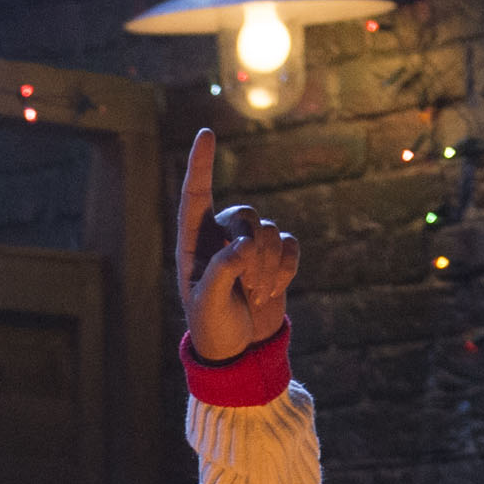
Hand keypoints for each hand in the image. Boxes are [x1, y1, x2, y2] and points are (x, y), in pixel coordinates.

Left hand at [174, 127, 298, 363]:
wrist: (240, 350)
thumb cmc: (213, 328)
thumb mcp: (207, 305)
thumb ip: (219, 272)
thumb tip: (243, 244)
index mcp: (193, 244)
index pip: (196, 196)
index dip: (201, 165)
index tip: (206, 134)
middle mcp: (221, 237)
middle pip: (245, 215)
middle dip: (251, 250)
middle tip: (245, 287)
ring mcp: (250, 244)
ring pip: (269, 230)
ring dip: (267, 267)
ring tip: (255, 295)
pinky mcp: (275, 256)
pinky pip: (290, 245)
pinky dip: (285, 270)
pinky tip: (272, 292)